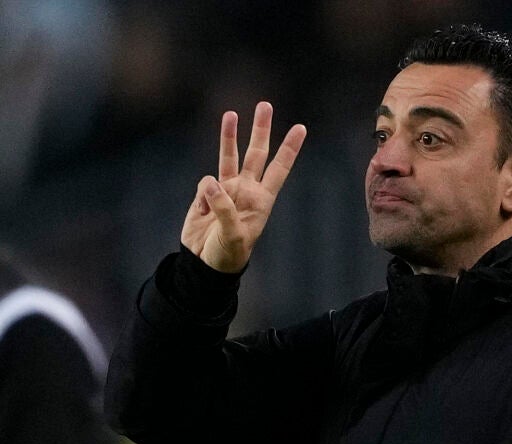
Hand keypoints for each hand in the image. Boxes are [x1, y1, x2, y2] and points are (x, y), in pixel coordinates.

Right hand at [181, 102, 306, 272]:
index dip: (289, 148)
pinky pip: (205, 184)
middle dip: (261, 129)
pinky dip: (202, 196)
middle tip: (265, 105)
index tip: (301, 128)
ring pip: (229, 156)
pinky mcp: (207, 194)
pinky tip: (202, 215)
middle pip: (256, 153)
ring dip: (230, 135)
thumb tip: (213, 183)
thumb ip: (224, 209)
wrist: (204, 262)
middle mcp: (247, 189)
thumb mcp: (232, 236)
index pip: (279, 168)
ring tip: (231, 114)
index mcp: (262, 199)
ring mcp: (227, 190)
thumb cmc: (227, 254)